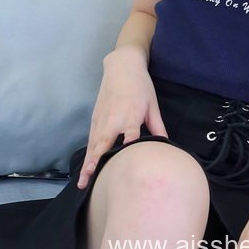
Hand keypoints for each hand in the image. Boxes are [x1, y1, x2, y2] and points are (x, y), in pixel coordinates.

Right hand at [77, 51, 166, 189]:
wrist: (122, 66)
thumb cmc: (140, 86)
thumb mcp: (152, 105)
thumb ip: (158, 127)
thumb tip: (166, 145)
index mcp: (130, 115)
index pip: (129, 134)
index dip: (126, 146)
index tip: (121, 162)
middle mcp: (113, 119)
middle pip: (103, 144)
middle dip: (95, 163)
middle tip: (88, 181)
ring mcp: (101, 120)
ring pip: (93, 145)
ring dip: (87, 163)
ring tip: (82, 181)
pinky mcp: (95, 119)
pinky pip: (91, 140)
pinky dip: (87, 154)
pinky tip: (85, 167)